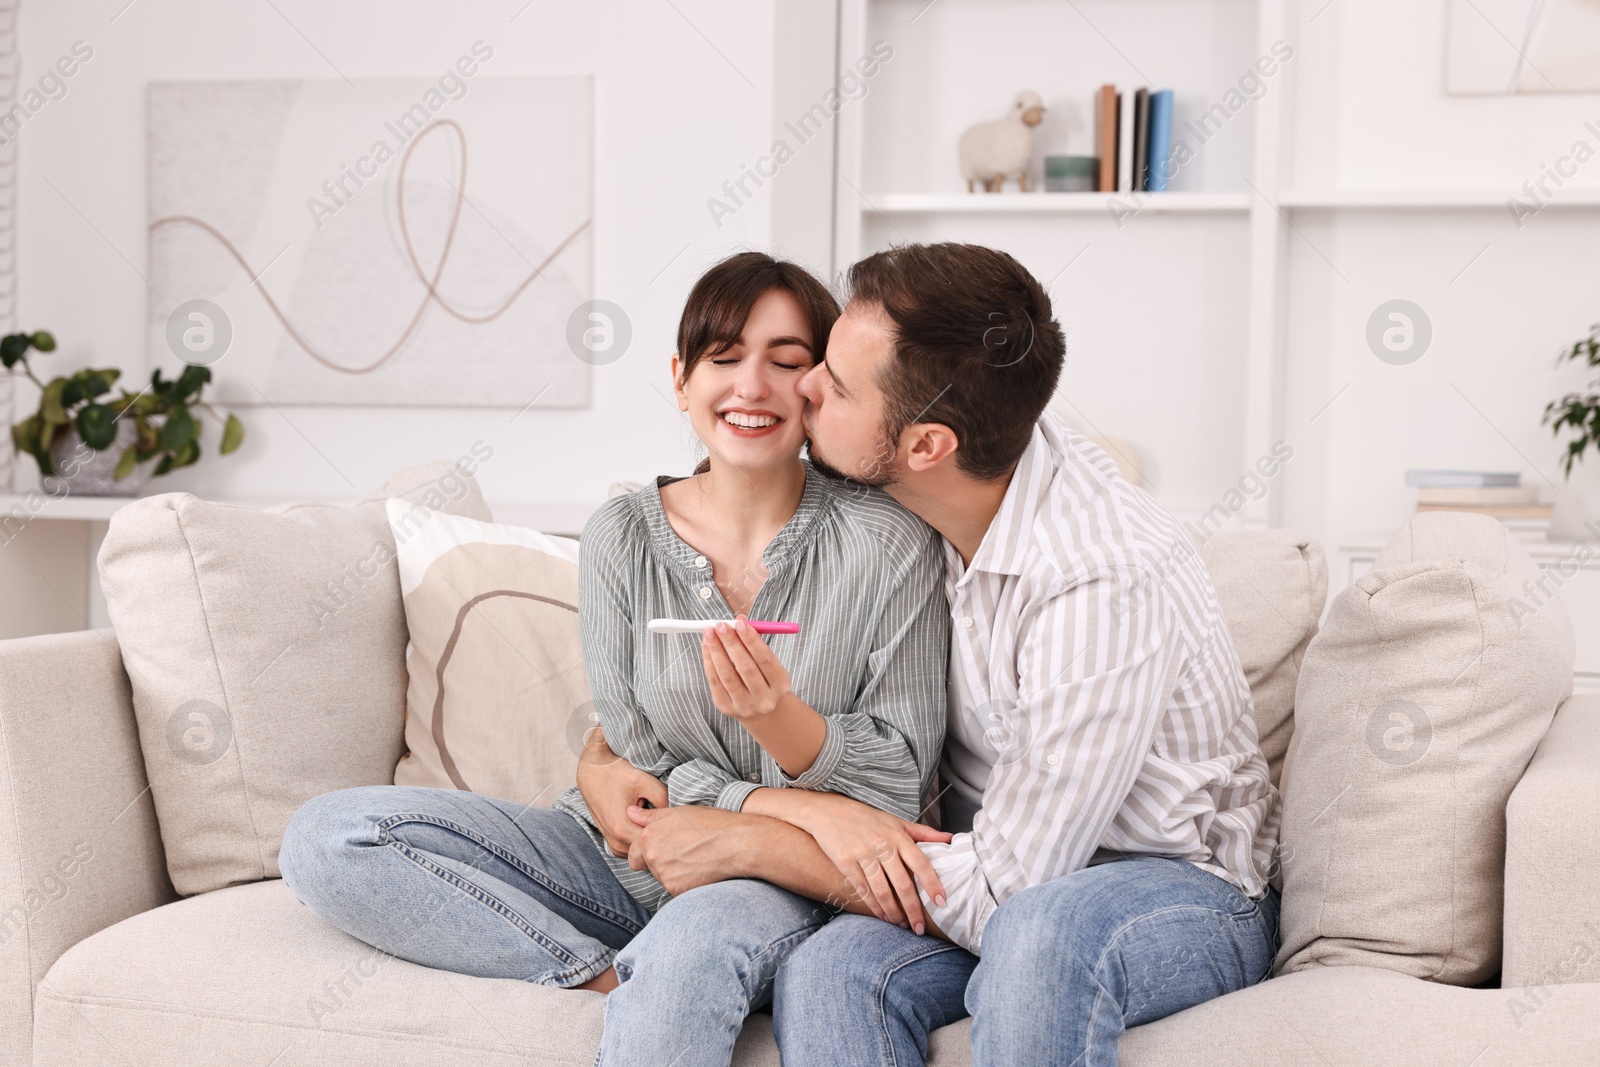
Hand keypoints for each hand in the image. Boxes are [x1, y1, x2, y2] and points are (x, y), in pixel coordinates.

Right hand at [575, 730, 667, 856]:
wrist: (592, 772)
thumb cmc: (617, 774)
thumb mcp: (644, 781)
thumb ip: (663, 800)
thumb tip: (676, 817)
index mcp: (624, 830)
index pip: (657, 843)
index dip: (670, 832)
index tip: (676, 820)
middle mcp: (617, 843)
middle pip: (650, 849)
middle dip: (662, 836)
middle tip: (670, 818)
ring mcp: (613, 845)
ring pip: (643, 851)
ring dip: (652, 838)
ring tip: (657, 818)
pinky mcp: (613, 843)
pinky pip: (634, 848)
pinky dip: (642, 838)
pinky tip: (648, 822)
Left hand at [625, 803, 745, 895]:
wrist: (737, 843)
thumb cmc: (712, 823)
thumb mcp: (680, 812)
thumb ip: (651, 816)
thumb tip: (629, 812)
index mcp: (649, 836)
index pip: (633, 854)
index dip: (646, 851)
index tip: (663, 848)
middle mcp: (652, 857)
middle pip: (647, 867)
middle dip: (659, 862)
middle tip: (683, 853)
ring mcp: (664, 875)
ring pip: (662, 878)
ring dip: (673, 872)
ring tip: (696, 859)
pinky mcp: (677, 890)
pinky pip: (676, 889)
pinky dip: (685, 883)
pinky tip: (700, 870)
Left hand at [701, 616, 792, 720]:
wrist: (760, 710)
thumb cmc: (763, 677)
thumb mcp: (767, 662)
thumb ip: (754, 643)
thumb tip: (737, 621)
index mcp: (781, 684)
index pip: (765, 659)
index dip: (751, 640)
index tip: (739, 623)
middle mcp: (765, 699)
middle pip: (746, 668)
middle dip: (731, 644)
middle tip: (721, 626)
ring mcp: (745, 706)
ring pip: (727, 675)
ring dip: (716, 651)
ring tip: (709, 633)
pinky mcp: (727, 708)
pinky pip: (715, 682)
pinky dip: (709, 662)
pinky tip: (706, 647)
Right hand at [786, 791, 950, 933]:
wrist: (828, 811)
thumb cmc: (866, 817)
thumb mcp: (895, 821)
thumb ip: (923, 833)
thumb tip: (950, 839)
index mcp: (897, 836)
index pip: (920, 863)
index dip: (932, 883)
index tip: (941, 902)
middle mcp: (882, 845)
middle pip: (902, 883)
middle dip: (913, 909)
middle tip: (919, 928)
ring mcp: (863, 855)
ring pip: (882, 890)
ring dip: (893, 912)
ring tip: (901, 925)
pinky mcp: (845, 863)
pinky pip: (863, 889)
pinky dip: (874, 905)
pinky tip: (882, 916)